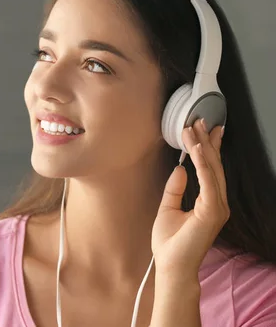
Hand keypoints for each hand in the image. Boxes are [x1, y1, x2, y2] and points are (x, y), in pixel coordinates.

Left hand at [151, 119, 229, 277]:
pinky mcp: (212, 211)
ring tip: (194, 128)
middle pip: (213, 166)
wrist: (171, 266)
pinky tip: (197, 148)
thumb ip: (175, 188)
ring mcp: (217, 207)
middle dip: (206, 141)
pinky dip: (202, 164)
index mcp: (209, 202)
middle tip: (199, 120)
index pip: (209, 170)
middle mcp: (217, 203)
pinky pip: (208, 182)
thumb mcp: (168, 208)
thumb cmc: (170, 242)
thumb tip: (180, 168)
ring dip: (203, 147)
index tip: (201, 129)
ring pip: (212, 170)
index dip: (206, 148)